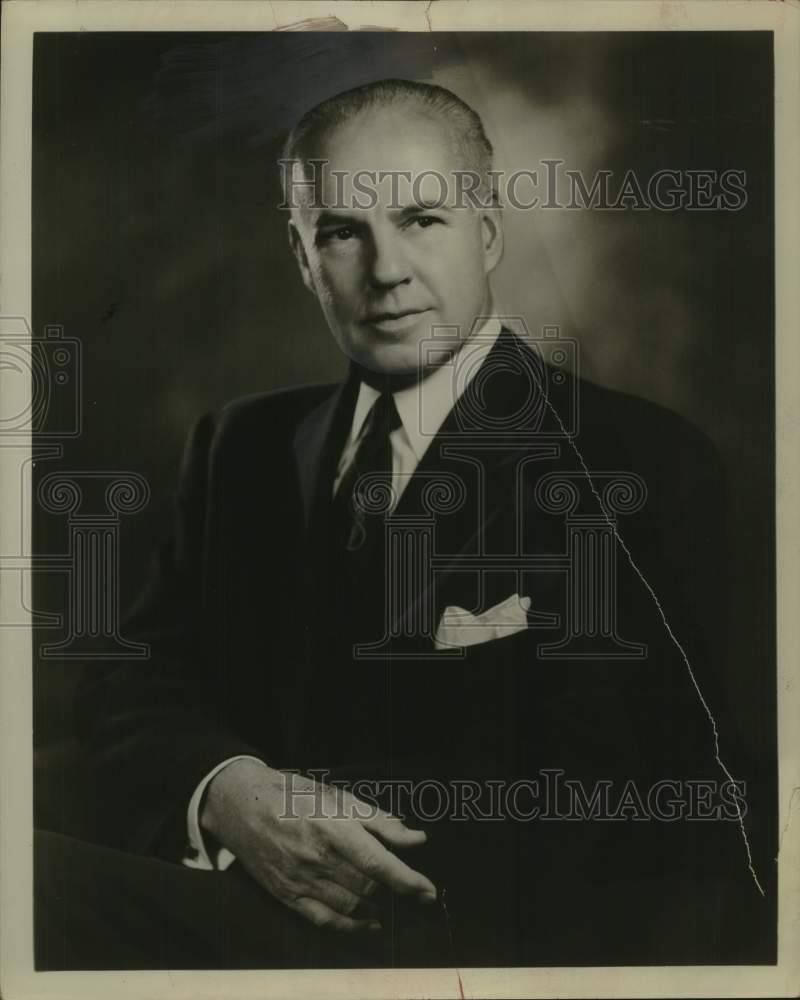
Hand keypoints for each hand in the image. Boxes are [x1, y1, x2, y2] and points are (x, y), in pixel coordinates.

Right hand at [200, 758, 436, 932]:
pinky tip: (369, 923)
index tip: (429, 892)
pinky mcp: (287, 895)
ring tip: (390, 902)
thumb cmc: (295, 795)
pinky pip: (324, 920)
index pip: (378, 863)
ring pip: (350, 905)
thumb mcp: (338, 797)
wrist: (242, 806)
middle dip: (394, 892)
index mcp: (333, 828)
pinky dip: (351, 927)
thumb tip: (416, 839)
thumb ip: (379, 821)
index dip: (407, 880)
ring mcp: (300, 880)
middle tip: (410, 890)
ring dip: (376, 907)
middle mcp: (317, 858)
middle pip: (367, 886)